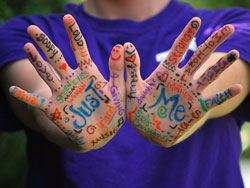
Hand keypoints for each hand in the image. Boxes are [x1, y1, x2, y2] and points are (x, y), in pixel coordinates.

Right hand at [9, 15, 124, 150]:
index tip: (68, 16)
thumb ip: (117, 70)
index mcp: (88, 73)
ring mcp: (61, 93)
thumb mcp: (118, 90)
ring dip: (35, 61)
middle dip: (45, 43)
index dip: (73, 33)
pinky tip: (13, 90)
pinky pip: (36, 102)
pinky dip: (25, 97)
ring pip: (46, 73)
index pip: (79, 49)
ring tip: (27, 46)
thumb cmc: (112, 111)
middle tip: (32, 28)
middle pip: (56, 57)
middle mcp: (72, 79)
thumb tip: (120, 46)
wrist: (101, 133)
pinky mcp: (54, 109)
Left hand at [125, 17, 241, 146]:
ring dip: (222, 65)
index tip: (195, 20)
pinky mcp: (197, 108)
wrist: (149, 129)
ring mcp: (191, 92)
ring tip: (235, 53)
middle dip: (213, 42)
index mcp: (166, 73)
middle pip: (199, 57)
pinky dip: (225, 95)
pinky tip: (238, 88)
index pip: (178, 50)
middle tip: (228, 28)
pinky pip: (213, 100)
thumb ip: (132, 68)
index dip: (186, 36)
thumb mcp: (133, 87)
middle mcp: (181, 79)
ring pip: (209, 75)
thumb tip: (126, 44)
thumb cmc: (140, 108)